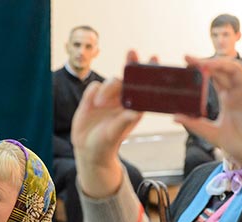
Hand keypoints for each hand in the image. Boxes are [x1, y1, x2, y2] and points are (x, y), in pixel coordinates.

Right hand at [71, 51, 143, 198]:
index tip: (154, 58)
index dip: (149, 72)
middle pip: (127, 76)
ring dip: (106, 89)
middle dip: (131, 63)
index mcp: (133, 107)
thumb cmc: (106, 144)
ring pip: (110, 81)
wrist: (87, 149)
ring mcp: (106, 98)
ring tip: (99, 104)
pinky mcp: (91, 98)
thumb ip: (124, 121)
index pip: (143, 86)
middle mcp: (121, 100)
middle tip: (132, 52)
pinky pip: (94, 87)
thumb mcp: (115, 134)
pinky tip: (92, 104)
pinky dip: (93, 92)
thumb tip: (135, 112)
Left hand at [176, 48, 241, 197]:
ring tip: (205, 63)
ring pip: (236, 70)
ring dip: (221, 63)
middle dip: (206, 63)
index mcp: (227, 99)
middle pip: (222, 71)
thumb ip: (195, 124)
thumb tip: (175, 117)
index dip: (201, 69)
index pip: (212, 78)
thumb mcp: (212, 134)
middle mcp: (237, 93)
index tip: (186, 63)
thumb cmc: (240, 146)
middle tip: (189, 59)